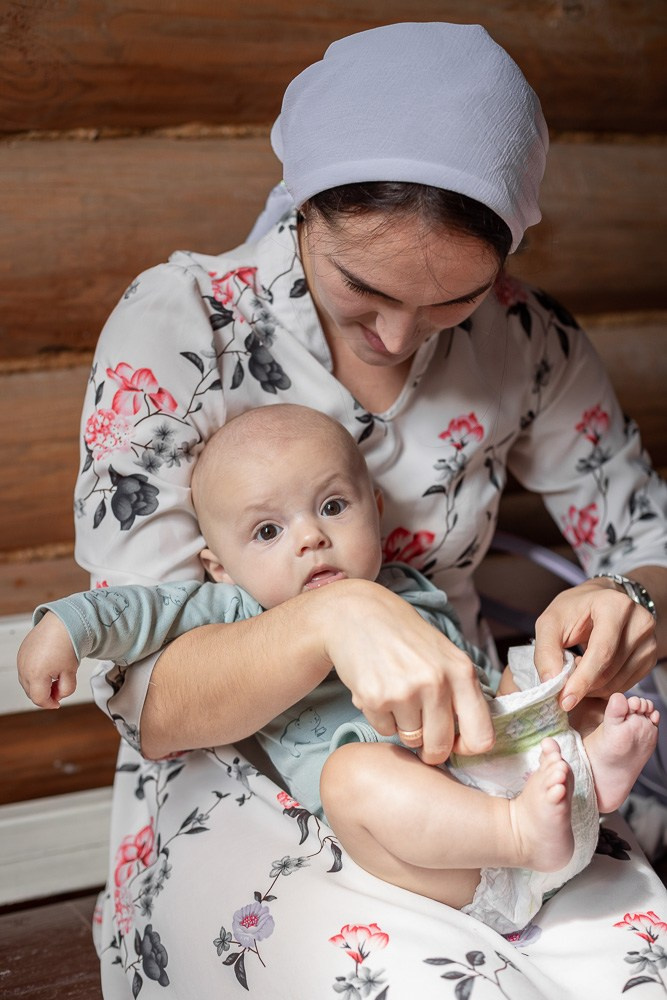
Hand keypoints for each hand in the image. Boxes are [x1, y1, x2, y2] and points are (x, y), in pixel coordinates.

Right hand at [17, 612, 78, 708]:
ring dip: (38, 685)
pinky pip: (25, 670)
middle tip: (58, 690)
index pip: (39, 699)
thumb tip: (58, 696)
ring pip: (27, 683)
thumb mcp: (71, 672)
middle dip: (45, 695)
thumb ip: (66, 690)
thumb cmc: (67, 644)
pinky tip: (48, 667)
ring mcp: (21, 660)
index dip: (50, 704)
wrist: (62, 623)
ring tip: (54, 677)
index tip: (57, 703)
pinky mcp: (21, 653)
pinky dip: (34, 674)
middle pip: (31, 692)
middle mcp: (24, 668)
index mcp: (36, 675)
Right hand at [317, 579, 494, 764]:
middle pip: (441, 746)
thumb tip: (470, 739)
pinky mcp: (374, 697)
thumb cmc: (405, 636)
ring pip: (410, 738)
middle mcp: (436, 681)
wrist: (359, 613)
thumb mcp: (445, 655)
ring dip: (403, 726)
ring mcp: (404, 691)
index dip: (467, 748)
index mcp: (461, 671)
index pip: (481, 736)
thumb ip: (461, 692)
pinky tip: (378, 689)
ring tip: (396, 694)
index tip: (454, 742)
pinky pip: (384, 730)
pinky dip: (381, 717)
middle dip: (430, 747)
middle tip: (420, 732)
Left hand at [533, 580, 656, 710]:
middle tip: (564, 685)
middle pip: (610, 670)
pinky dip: (605, 687)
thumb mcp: (550, 623)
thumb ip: (546, 651)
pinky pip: (626, 684)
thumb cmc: (574, 610)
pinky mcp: (650, 657)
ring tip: (577, 671)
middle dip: (583, 685)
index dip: (583, 679)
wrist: (599, 601)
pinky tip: (593, 672)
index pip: (602, 651)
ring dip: (593, 688)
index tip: (565, 700)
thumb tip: (552, 682)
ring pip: (618, 682)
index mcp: (615, 606)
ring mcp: (649, 640)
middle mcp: (639, 622)